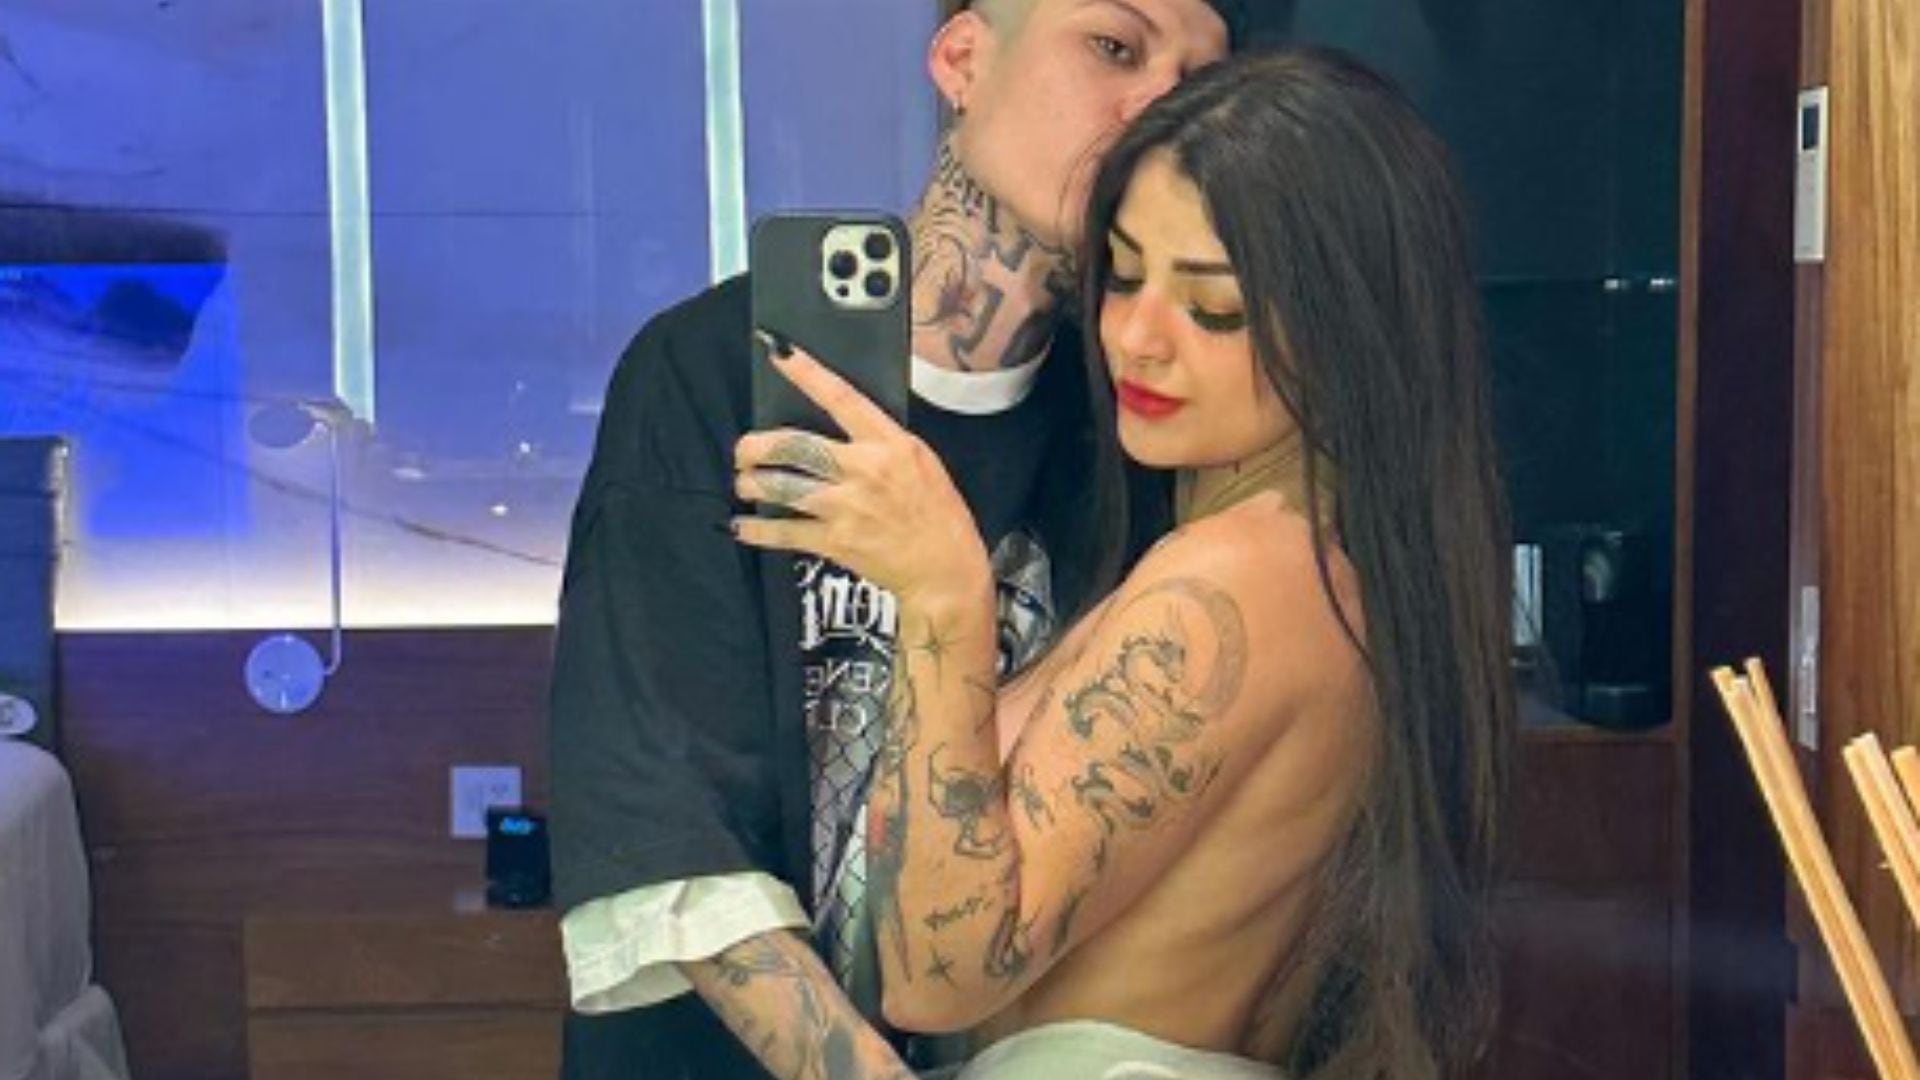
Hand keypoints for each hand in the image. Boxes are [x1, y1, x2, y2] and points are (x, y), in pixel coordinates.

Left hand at [733, 346, 992, 607]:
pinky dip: (757, 530)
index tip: (779, 354)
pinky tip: (742, 526)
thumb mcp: (921, 461)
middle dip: (757, 446)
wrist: (944, 569)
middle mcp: (864, 470)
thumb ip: (881, 441)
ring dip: (753, 484)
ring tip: (745, 482)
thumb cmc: (938, 514)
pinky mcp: (836, 541)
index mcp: (890, 444)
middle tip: (744, 449)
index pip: (841, 397)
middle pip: (795, 445)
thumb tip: (840, 422)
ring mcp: (846, 507)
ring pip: (781, 486)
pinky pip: (784, 532)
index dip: (806, 373)